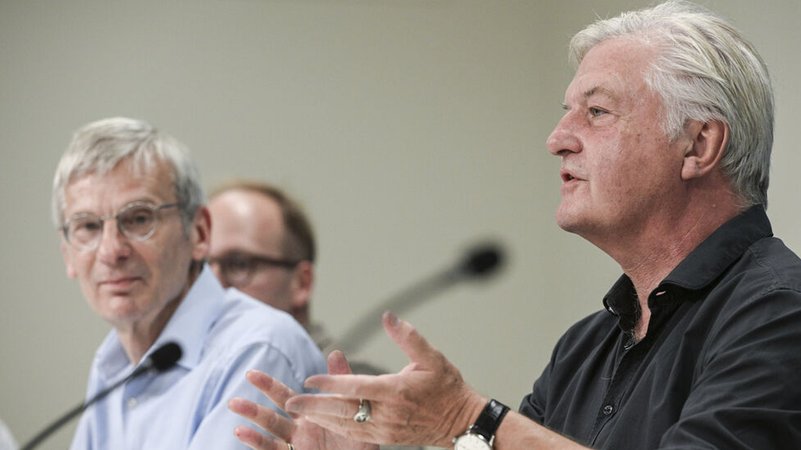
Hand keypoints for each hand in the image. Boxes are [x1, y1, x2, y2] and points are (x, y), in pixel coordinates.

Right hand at [228, 351, 376, 449]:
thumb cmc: (359, 443)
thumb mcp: (355, 412)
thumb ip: (343, 384)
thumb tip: (335, 352)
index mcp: (311, 413)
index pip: (286, 396)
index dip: (268, 385)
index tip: (251, 374)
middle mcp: (300, 428)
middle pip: (275, 408)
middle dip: (261, 395)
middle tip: (246, 376)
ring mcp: (297, 444)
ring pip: (271, 428)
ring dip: (253, 416)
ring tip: (234, 403)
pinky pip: (273, 449)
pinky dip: (256, 441)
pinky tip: (241, 431)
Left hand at [284, 312, 485, 447]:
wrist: (462, 422)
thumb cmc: (447, 387)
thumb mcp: (432, 357)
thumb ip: (408, 337)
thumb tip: (388, 316)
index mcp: (396, 391)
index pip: (356, 387)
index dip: (331, 383)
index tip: (310, 378)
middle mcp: (388, 413)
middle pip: (344, 410)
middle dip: (315, 406)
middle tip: (290, 402)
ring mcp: (386, 429)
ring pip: (346, 425)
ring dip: (321, 418)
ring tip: (299, 411)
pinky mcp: (386, 439)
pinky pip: (355, 434)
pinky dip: (336, 427)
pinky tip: (323, 421)